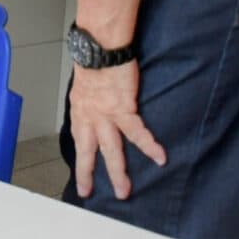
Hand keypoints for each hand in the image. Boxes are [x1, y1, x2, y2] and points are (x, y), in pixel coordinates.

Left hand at [68, 62, 165, 199]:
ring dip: (118, 171)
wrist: (100, 46)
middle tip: (89, 192)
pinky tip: (159, 157)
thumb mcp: (84, 82)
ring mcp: (104, 115)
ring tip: (125, 190)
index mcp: (79, 109)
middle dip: (89, 174)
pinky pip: (137, 132)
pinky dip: (149, 146)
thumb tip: (95, 105)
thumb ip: (90, 99)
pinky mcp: (123, 109)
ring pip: (110, 150)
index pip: (78, 139)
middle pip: (88, 151)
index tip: (81, 173)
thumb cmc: (94, 57)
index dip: (80, 157)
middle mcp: (89, 116)